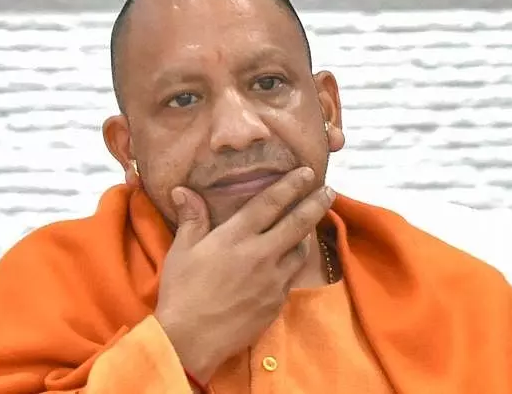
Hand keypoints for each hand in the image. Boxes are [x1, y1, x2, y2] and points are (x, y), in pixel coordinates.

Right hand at [153, 167, 334, 384]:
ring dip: (309, 234)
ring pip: (301, 250)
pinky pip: (293, 275)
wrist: (190, 340)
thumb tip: (184, 190)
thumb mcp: (181, 251)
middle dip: (316, 203)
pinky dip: (296, 261)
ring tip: (313, 222)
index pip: (270, 203)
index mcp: (235, 236)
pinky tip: (293, 258)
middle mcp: (260, 254)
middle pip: (297, 223)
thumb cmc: (182, 292)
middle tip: (329, 190)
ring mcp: (272, 279)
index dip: (291, 185)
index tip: (307, 173)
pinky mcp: (277, 301)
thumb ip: (192, 218)